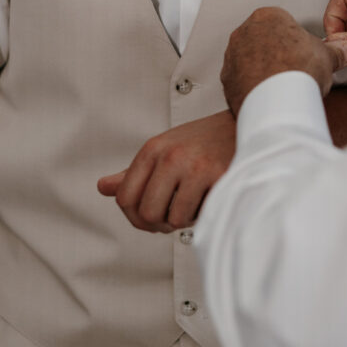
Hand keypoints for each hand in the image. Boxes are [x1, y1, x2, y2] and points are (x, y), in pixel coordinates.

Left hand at [97, 111, 235, 232]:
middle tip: (173, 217)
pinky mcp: (219, 176)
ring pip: (175, 219)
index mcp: (153, 149)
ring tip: (194, 204)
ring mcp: (195, 166)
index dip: (135, 217)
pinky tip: (209, 199)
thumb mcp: (164, 149)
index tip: (150, 217)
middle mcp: (171, 156)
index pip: (125, 198)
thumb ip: (134, 172)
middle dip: (160, 224)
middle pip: (148, 213)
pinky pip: (201, 214)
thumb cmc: (202, 140)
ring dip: (186, 219)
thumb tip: (103, 187)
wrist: (243, 123)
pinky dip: (204, 214)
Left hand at [221, 6, 346, 116]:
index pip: (283, 22)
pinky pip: (241, 80)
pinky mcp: (227, 80)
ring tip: (283, 84)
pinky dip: (253, 86)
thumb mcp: (327, 56)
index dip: (297, 39)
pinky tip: (269, 95)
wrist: (279, 103)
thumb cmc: (298, 72)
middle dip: (278, 53)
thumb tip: (346, 50)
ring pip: (250, 60)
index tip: (304, 52)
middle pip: (264, 40)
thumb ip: (337, 50)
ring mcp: (233, 57)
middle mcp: (245, 32)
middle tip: (295, 68)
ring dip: (263, 69)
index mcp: (268, 16)